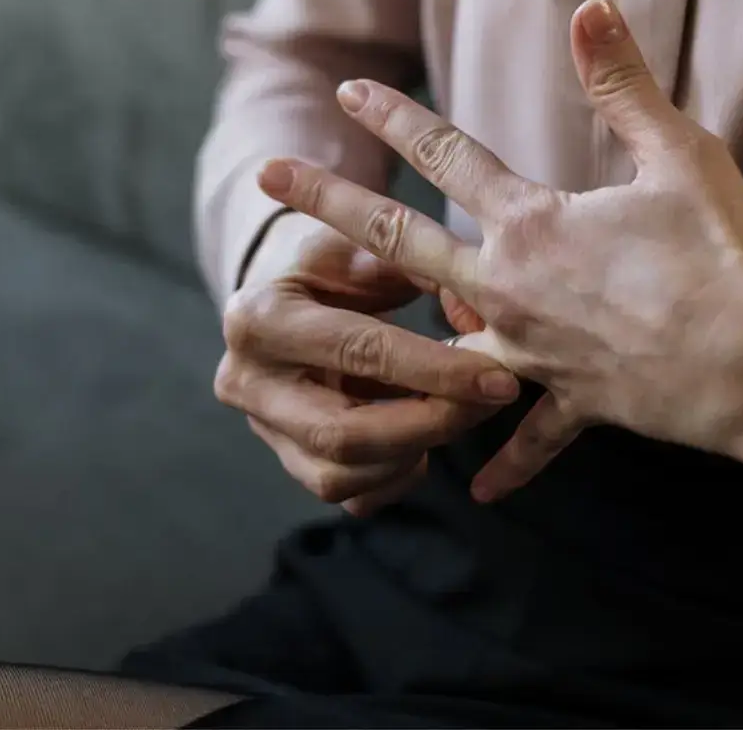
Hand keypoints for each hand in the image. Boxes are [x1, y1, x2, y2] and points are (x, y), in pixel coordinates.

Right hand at [214, 212, 519, 514]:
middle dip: (429, 424)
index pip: (358, 352)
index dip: (435, 369)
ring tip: (461, 413)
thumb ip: (420, 267)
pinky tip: (425, 438)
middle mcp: (245, 383)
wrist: (283, 297)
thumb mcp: (362, 247)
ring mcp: (262, 431)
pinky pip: (351, 495)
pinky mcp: (287, 463)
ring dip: (415, 452)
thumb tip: (480, 315)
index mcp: (258, 318)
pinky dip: (398, 474)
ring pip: (342, 476)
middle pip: (342, 433)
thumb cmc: (332, 268)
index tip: (497, 376)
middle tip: (491, 403)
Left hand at [256, 0, 742, 502]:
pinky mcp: (574, 403)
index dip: (395, 117)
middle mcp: (511, 289)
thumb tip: (592, 7)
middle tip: (267, 180)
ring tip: (347, 344)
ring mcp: (533, 354)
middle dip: (329, 205)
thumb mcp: (676, 154)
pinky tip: (477, 490)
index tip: (346, 92)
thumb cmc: (719, 255)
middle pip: (399, 241)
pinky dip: (507, 462)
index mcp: (531, 224)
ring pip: (442, 345)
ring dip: (393, 343)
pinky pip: (529, 438)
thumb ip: (622, 83)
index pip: (445, 155)